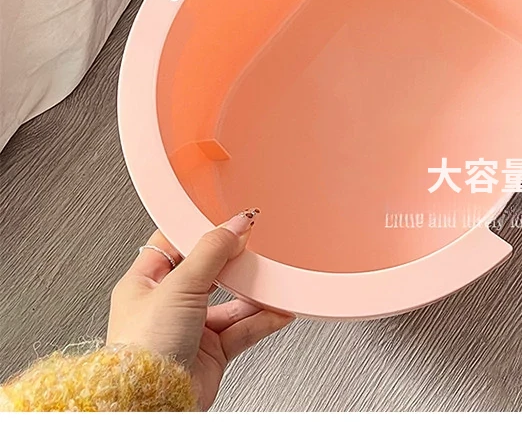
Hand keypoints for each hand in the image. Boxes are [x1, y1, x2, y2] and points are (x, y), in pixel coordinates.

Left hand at [107, 212, 292, 409]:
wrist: (152, 401)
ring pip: (230, 302)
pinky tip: (278, 309)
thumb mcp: (179, 284)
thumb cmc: (142, 349)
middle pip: (208, 272)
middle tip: (255, 248)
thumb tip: (235, 223)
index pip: (175, 244)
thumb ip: (211, 250)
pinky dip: (262, 319)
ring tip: (274, 280)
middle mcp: (166, 305)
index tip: (227, 220)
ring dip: (253, 292)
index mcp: (144, 282)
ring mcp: (189, 329)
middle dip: (233, 263)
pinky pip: (242, 329)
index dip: (201, 230)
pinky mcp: (210, 352)